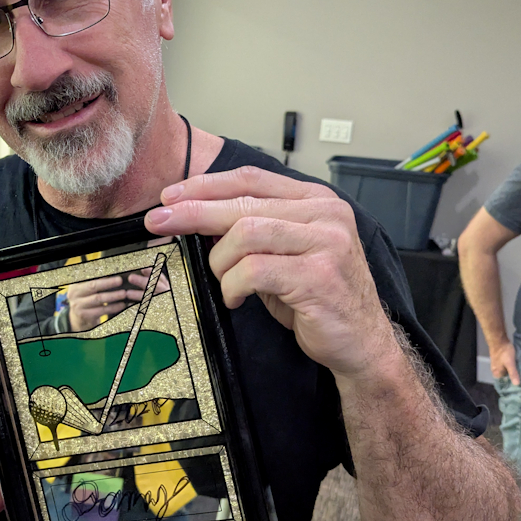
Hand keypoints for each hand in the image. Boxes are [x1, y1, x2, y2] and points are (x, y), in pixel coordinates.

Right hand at [66, 270, 168, 330]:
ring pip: (100, 300)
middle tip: (124, 279)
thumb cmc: (87, 302)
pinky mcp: (84, 318)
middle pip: (95, 286)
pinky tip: (124, 305)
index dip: (105, 271)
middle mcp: (74, 294)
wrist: (75, 323)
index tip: (118, 268)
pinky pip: (102, 312)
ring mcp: (78, 307)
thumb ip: (100, 280)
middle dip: (110, 283)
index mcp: (76, 283)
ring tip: (127, 293)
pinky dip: (114, 308)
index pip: (91, 275)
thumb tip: (120, 267)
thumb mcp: (90, 290)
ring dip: (115, 296)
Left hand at [144, 165, 395, 377]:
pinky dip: (233, 286)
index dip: (206, 184)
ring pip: (245, 234)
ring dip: (220, 261)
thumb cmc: (318, 298)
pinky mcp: (319, 277)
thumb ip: (254, 229)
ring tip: (222, 279)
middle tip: (159, 222)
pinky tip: (235, 297)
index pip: (252, 178)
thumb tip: (195, 216)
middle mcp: (325, 214)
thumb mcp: (285, 253)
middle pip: (243, 203)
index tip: (171, 196)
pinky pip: (254, 272)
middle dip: (193, 212)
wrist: (361, 343)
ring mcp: (326, 243)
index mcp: (316, 201)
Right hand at [489, 340, 519, 384]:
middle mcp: (495, 370)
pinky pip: (506, 365)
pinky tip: (515, 363)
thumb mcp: (510, 363)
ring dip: (512, 370)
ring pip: (506, 370)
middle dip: (512, 375)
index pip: (505, 381)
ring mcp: (496, 364)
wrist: (499, 340)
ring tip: (519, 369)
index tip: (520, 381)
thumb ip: (513, 373)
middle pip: (505, 376)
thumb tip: (516, 384)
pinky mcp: (499, 359)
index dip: (512, 381)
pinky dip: (510, 365)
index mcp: (496, 373)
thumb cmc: (503, 352)